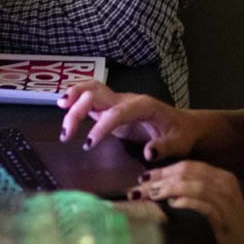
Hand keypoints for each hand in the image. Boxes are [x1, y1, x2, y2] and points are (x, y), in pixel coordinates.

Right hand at [57, 80, 200, 162]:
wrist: (183, 124)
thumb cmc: (181, 134)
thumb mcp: (179, 144)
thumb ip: (165, 147)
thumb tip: (148, 152)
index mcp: (143, 106)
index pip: (116, 113)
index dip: (101, 126)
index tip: (89, 144)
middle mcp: (127, 99)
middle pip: (97, 95)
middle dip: (79, 110)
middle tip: (65, 134)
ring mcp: (118, 101)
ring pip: (91, 90)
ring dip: (74, 97)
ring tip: (59, 107)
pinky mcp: (111, 107)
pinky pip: (91, 97)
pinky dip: (76, 97)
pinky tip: (63, 104)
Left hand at [129, 161, 243, 243]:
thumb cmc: (222, 225)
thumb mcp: (209, 201)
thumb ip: (189, 190)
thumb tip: (152, 186)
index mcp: (220, 176)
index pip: (186, 166)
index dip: (162, 170)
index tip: (142, 179)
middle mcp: (224, 184)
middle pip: (187, 173)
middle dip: (160, 179)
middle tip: (139, 190)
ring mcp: (227, 202)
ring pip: (195, 186)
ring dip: (168, 189)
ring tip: (150, 196)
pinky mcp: (225, 220)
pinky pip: (203, 207)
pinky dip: (185, 203)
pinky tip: (171, 206)